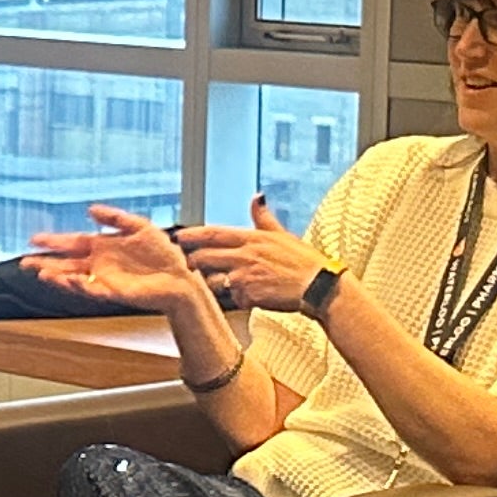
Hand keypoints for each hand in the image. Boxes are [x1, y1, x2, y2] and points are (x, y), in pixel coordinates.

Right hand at [18, 205, 208, 313]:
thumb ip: (115, 218)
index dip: (53, 242)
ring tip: (41, 273)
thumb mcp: (139, 226)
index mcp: (103, 247)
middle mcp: (99, 264)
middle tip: (25, 263)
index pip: (72, 243)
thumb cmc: (164, 253)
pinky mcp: (114, 293)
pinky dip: (79, 285)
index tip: (34, 240)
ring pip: (74, 279)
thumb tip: (90, 210)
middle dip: (45, 263)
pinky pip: (92, 289)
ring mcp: (105, 280)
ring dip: (57, 277)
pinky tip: (68, 280)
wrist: (181, 277)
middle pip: (66, 263)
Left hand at [173, 193, 330, 316]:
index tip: (178, 236)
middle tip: (192, 264)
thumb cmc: (302, 261)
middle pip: (203, 257)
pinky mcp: (248, 296)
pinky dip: (236, 298)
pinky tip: (251, 295)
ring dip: (213, 282)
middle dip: (194, 262)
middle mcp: (244, 255)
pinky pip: (231, 298)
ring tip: (229, 282)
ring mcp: (244, 276)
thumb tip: (256, 197)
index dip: (191, 235)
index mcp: (251, 238)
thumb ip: (263, 218)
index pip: (212, 234)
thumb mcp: (282, 234)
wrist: (318, 287)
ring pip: (212, 280)